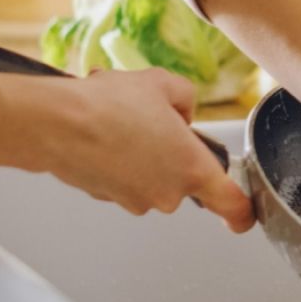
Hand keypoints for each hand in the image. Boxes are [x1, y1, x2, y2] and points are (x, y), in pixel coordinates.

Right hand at [35, 68, 253, 231]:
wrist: (56, 122)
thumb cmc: (110, 105)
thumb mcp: (164, 84)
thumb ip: (186, 99)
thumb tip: (182, 113)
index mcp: (192, 169)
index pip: (231, 204)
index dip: (241, 212)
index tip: (244, 216)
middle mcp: (167, 194)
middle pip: (184, 178)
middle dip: (172, 152)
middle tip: (153, 123)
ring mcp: (135, 200)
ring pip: (151, 176)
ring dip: (143, 154)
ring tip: (121, 123)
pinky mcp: (107, 198)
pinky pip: (124, 179)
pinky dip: (118, 161)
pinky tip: (104, 135)